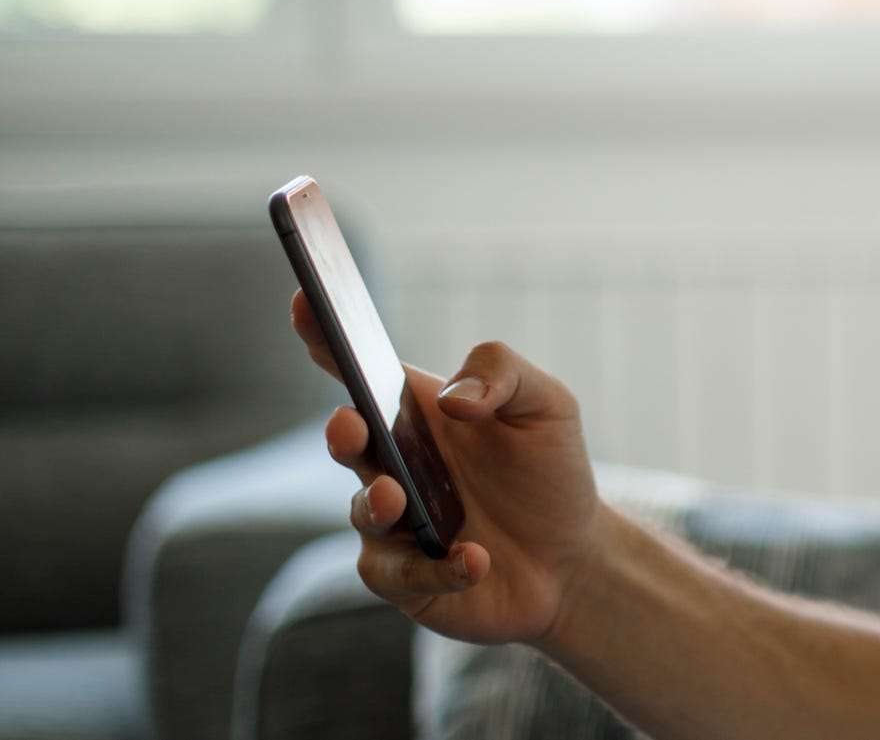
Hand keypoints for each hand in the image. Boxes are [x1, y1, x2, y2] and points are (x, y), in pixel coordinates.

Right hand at [291, 289, 604, 646]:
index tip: (306, 301)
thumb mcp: (548, 407)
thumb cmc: (550, 472)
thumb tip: (455, 399)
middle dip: (342, 432)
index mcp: (417, 413)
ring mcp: (393, 524)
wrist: (574, 558)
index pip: (359, 370)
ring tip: (402, 499)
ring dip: (378, 505)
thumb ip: (505, 375)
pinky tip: (475, 559)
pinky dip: (437, 568)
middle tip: (351, 424)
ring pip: (363, 512)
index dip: (325, 336)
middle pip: (347, 441)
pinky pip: (401, 574)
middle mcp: (393, 465)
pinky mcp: (407, 579)